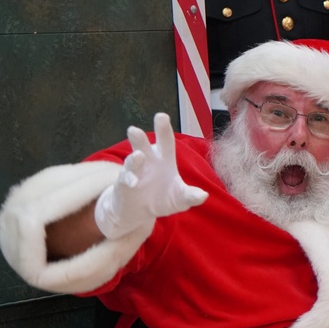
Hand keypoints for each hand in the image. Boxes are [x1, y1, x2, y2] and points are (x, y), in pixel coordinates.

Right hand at [94, 113, 207, 238]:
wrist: (140, 211)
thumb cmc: (162, 198)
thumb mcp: (180, 199)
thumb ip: (190, 196)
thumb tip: (204, 195)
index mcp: (164, 160)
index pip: (165, 142)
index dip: (164, 130)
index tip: (161, 116)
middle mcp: (148, 161)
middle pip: (144, 146)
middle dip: (140, 138)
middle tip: (135, 129)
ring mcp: (134, 171)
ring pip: (132, 160)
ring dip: (134, 159)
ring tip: (139, 156)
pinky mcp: (124, 184)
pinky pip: (126, 179)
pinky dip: (129, 179)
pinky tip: (133, 182)